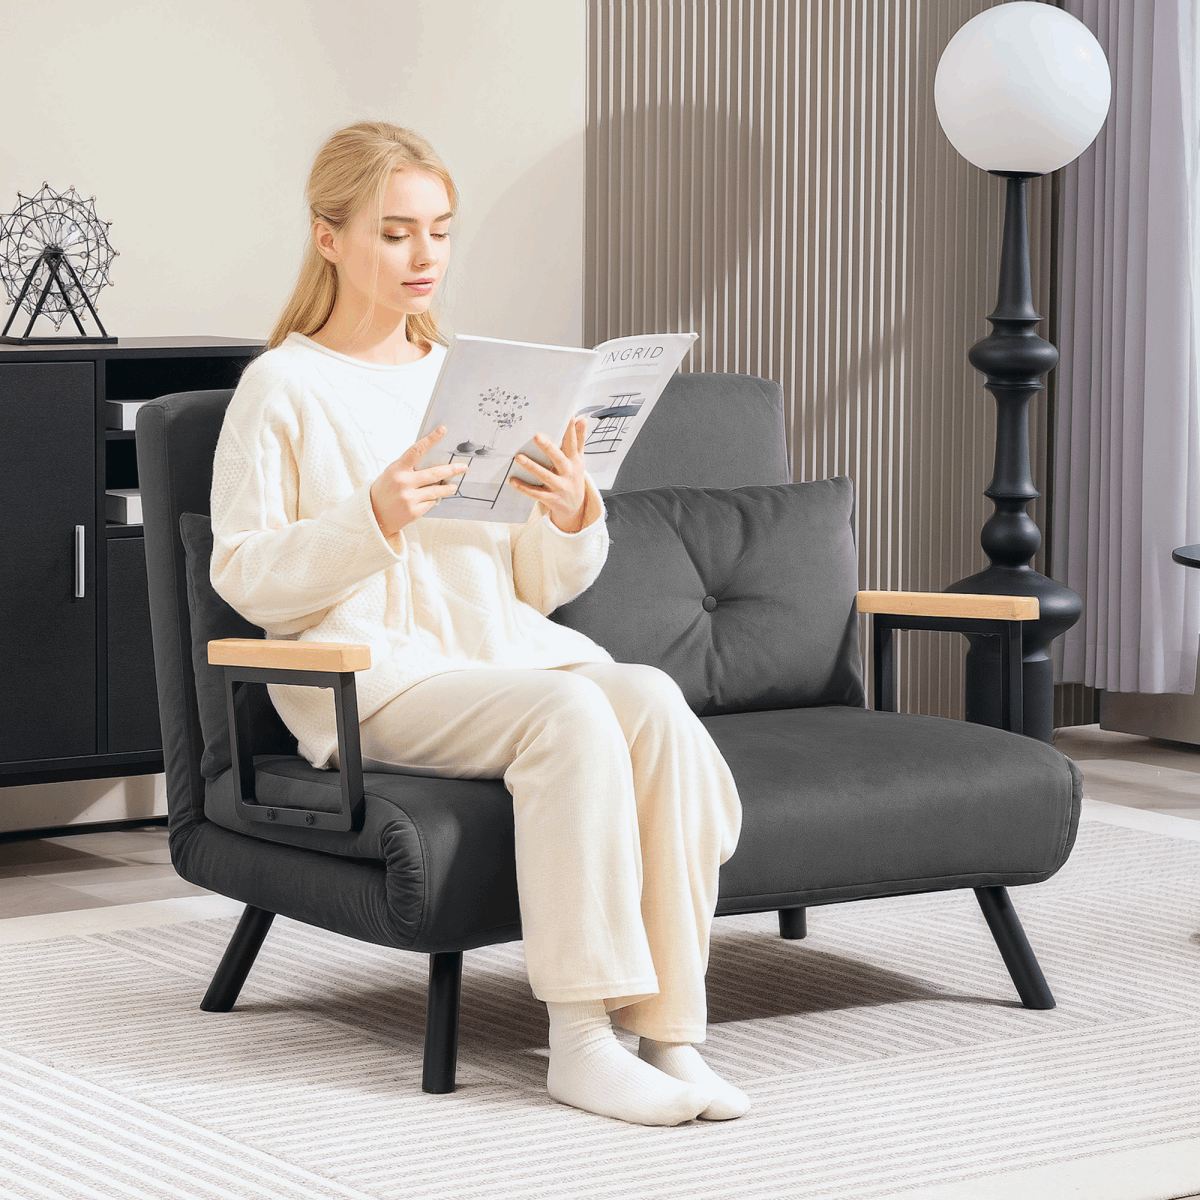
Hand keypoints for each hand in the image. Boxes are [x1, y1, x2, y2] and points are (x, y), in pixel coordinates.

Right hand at [369, 425, 468, 537]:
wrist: (374, 515)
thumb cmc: (385, 491)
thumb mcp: (392, 474)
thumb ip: (409, 468)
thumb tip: (432, 460)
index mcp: (397, 469)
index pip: (416, 450)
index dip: (430, 439)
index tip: (442, 430)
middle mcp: (403, 483)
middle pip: (434, 473)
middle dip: (452, 470)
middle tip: (464, 467)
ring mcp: (409, 498)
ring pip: (436, 491)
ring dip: (447, 488)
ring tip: (452, 486)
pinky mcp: (414, 511)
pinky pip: (431, 502)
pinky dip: (431, 500)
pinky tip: (425, 500)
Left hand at [509, 417, 589, 532]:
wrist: (575, 507)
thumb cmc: (573, 476)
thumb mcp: (579, 459)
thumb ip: (579, 439)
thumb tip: (582, 419)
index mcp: (574, 460)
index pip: (572, 443)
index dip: (571, 430)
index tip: (568, 417)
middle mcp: (567, 472)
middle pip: (558, 459)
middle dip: (548, 448)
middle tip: (536, 436)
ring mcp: (559, 486)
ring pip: (545, 476)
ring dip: (532, 467)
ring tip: (518, 457)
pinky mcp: (550, 498)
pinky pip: (536, 493)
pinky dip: (524, 487)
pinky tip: (512, 480)